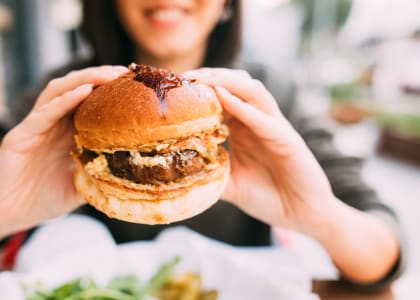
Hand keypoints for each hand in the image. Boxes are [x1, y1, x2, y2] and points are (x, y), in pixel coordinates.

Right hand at [0, 66, 127, 236]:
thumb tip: (131, 175)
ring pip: (58, 92)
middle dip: (100, 77)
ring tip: (107, 75)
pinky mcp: (19, 136)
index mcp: (66, 133)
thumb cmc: (41, 200)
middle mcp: (52, 124)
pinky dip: (63, 101)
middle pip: (75, 89)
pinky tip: (82, 92)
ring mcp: (35, 127)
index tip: (135, 85)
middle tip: (125, 72)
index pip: (89, 103)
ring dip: (83, 80)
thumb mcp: (79, 187)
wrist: (6, 216)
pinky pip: (43, 114)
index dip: (110, 91)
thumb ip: (98, 176)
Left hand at [183, 68, 338, 233]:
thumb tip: (178, 175)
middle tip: (180, 77)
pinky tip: (222, 96)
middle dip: (208, 77)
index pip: (221, 98)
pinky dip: (242, 106)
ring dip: (225, 81)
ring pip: (251, 91)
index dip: (198, 89)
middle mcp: (258, 122)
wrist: (303, 216)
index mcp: (244, 129)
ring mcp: (274, 127)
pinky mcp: (288, 139)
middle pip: (235, 85)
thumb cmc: (268, 198)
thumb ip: (210, 175)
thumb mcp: (230, 185)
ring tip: (199, 78)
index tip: (172, 87)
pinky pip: (263, 118)